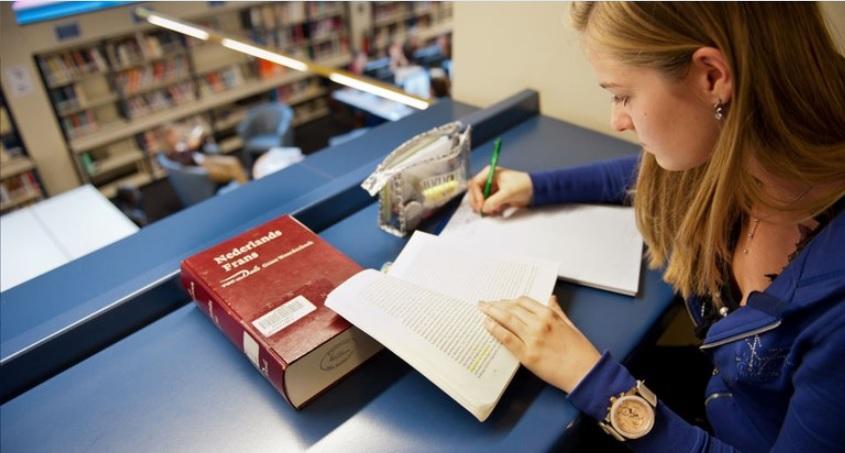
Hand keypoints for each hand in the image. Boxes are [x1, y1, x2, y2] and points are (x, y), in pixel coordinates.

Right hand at [467, 166, 532, 214]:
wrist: (535, 190)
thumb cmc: (523, 185)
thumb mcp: (508, 192)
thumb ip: (495, 200)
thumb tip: (484, 208)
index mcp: (489, 173)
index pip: (475, 184)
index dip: (476, 195)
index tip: (481, 205)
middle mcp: (488, 180)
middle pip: (474, 192)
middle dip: (477, 202)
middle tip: (482, 212)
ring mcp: (490, 189)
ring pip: (479, 199)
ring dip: (482, 207)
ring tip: (490, 212)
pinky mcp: (494, 197)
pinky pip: (486, 204)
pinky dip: (488, 209)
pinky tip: (495, 212)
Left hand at [478, 296, 600, 393]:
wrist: (585, 373)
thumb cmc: (581, 351)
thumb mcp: (570, 325)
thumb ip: (557, 311)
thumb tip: (550, 298)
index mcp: (550, 315)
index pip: (524, 302)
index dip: (510, 301)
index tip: (502, 301)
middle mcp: (539, 324)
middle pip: (512, 309)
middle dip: (496, 304)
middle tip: (485, 303)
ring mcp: (532, 339)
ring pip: (507, 320)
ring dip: (492, 313)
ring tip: (482, 309)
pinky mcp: (527, 355)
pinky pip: (507, 338)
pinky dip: (495, 330)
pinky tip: (487, 325)